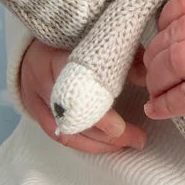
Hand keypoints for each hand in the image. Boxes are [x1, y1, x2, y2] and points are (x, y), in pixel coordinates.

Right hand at [19, 38, 146, 152]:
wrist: (35, 42)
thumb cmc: (73, 38)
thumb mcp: (100, 39)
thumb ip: (125, 56)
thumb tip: (149, 77)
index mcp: (59, 56)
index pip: (77, 90)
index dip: (97, 114)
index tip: (119, 128)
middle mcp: (44, 80)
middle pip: (74, 116)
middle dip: (107, 134)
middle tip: (137, 138)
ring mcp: (36, 98)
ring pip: (67, 131)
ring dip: (98, 144)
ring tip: (127, 144)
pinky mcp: (36, 112)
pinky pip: (59, 135)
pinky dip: (84, 145)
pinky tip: (107, 146)